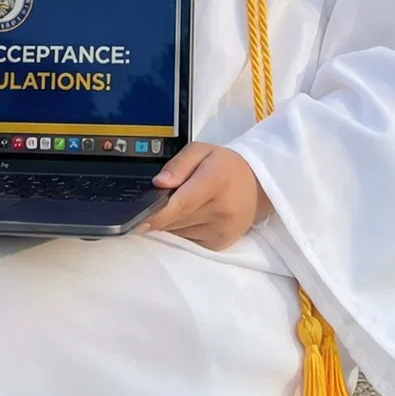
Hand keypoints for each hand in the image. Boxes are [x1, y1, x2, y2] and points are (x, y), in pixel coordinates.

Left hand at [142, 142, 270, 250]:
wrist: (259, 186)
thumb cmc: (226, 166)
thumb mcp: (202, 150)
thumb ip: (178, 164)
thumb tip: (158, 184)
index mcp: (216, 182)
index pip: (181, 204)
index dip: (156, 214)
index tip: (135, 221)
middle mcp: (221, 210)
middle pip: (176, 220)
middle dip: (159, 214)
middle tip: (156, 201)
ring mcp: (222, 231)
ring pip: (179, 232)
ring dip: (171, 222)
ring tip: (181, 204)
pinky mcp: (220, 244)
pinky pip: (188, 240)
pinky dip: (181, 230)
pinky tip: (190, 216)